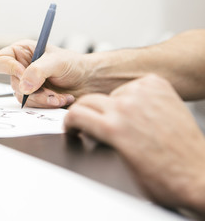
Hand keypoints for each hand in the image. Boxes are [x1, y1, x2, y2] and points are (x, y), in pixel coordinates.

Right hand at [0, 39, 95, 107]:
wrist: (88, 81)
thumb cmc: (73, 65)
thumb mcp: (57, 61)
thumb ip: (38, 71)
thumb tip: (24, 86)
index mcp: (21, 53)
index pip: (0, 61)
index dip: (9, 69)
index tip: (25, 74)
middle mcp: (20, 69)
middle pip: (14, 84)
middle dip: (34, 90)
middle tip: (52, 91)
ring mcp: (27, 86)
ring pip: (23, 99)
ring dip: (44, 99)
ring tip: (60, 96)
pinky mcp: (34, 99)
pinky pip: (33, 107)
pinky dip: (48, 105)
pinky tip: (62, 100)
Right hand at [64, 74, 204, 215]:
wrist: (197, 173)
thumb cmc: (164, 177)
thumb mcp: (119, 161)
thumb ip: (101, 140)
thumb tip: (90, 131)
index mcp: (112, 128)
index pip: (75, 113)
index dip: (69, 122)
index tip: (72, 125)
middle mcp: (126, 106)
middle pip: (88, 100)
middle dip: (85, 113)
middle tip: (90, 122)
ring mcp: (144, 94)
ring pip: (111, 92)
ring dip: (110, 104)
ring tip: (121, 119)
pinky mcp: (159, 87)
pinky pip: (134, 85)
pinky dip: (132, 95)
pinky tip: (138, 108)